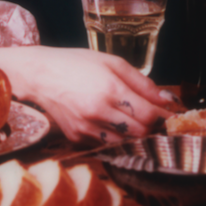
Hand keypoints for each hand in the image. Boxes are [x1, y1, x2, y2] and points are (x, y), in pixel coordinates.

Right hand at [0, 45, 178, 144]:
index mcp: (110, 89)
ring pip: (124, 142)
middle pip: (140, 132)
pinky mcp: (76, 136)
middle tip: (147, 116)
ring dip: (130, 134)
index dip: (163, 117)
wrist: (37, 74)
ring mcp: (86, 127)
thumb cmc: (74, 63)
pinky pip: (103, 143)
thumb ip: (141, 82)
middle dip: (148, 126)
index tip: (168, 115)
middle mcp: (98, 111)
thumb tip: (165, 100)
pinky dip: (110, 136)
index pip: (150, 115)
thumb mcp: (110, 62)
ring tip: (125, 119)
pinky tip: (105, 122)